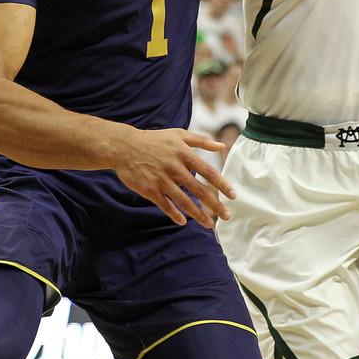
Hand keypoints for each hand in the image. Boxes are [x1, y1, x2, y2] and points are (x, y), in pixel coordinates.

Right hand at [112, 128, 235, 227]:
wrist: (124, 147)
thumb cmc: (154, 140)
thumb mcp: (178, 134)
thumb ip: (201, 140)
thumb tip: (222, 145)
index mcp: (184, 154)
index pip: (208, 172)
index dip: (222, 185)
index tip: (233, 196)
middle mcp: (175, 168)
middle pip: (199, 190)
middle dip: (215, 205)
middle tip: (227, 216)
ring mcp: (162, 180)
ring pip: (184, 202)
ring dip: (198, 215)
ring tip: (209, 224)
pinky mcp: (150, 189)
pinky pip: (165, 205)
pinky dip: (175, 214)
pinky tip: (183, 221)